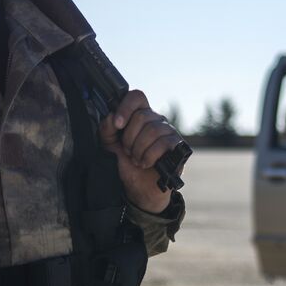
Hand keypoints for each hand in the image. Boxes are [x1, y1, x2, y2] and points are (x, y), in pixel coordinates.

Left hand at [100, 90, 184, 213]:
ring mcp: (168, 132)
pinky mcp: (178, 146)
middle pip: (142, 116)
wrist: (138, 188)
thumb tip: (112, 116)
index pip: (137, 97)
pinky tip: (146, 163)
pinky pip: (164, 143)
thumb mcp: (109, 146)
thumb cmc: (126, 165)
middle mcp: (156, 120)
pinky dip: (150, 156)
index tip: (117, 125)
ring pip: (153, 130)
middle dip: (130, 138)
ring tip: (137, 159)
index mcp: (139, 116)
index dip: (126, 107)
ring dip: (139, 149)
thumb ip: (106, 129)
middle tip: (128, 151)